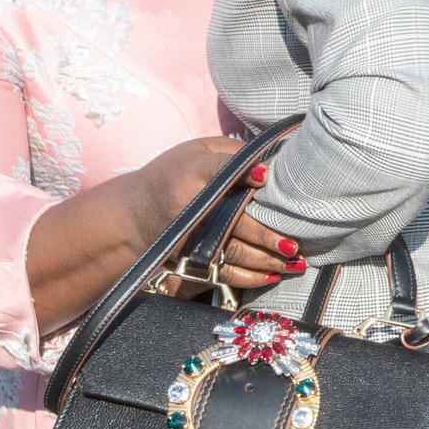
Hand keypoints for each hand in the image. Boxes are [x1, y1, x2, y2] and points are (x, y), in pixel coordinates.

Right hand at [135, 137, 303, 290]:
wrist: (133, 214)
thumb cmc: (174, 174)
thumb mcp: (198, 151)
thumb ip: (234, 153)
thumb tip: (277, 160)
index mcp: (193, 172)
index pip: (220, 169)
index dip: (244, 173)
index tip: (266, 175)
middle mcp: (192, 206)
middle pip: (233, 220)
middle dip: (266, 234)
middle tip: (294, 242)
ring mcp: (190, 237)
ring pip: (232, 251)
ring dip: (266, 259)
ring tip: (295, 261)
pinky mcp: (189, 260)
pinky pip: (222, 273)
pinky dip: (250, 277)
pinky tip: (273, 274)